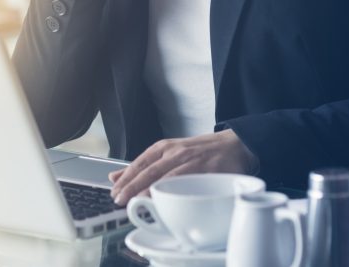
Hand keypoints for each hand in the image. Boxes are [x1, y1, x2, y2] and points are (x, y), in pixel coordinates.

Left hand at [108, 129, 258, 205]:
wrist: (233, 145)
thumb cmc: (199, 152)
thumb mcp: (169, 153)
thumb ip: (144, 166)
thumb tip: (116, 177)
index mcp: (164, 148)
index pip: (140, 162)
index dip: (126, 177)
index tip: (115, 190)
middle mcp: (175, 152)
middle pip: (149, 170)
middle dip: (132, 186)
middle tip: (120, 199)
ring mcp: (191, 161)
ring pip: (166, 177)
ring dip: (150, 190)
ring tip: (137, 203)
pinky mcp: (206, 170)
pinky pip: (189, 183)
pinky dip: (176, 192)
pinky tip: (167, 201)